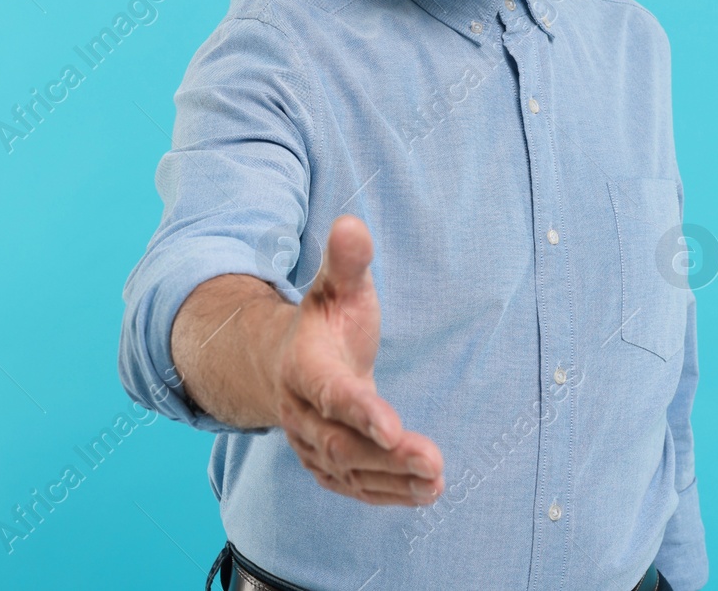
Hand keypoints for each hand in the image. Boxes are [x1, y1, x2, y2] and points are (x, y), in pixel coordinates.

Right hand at [272, 215, 444, 505]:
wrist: (282, 361)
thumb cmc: (324, 320)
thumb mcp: (336, 285)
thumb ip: (346, 261)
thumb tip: (352, 224)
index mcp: (302, 367)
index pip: (331, 393)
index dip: (360, 410)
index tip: (392, 426)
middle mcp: (300, 413)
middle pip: (341, 443)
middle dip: (386, 455)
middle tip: (433, 462)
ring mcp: (309, 444)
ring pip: (348, 470)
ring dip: (392, 480)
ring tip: (436, 481)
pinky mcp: (324, 465)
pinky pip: (352, 486)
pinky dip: (385, 494)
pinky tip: (422, 494)